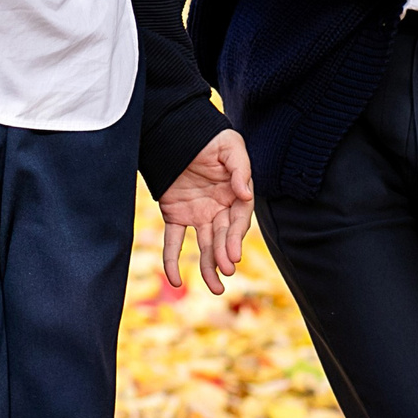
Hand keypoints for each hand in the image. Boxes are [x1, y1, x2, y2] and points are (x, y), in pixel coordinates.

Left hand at [158, 128, 254, 295]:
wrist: (179, 130)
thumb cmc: (211, 138)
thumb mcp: (231, 147)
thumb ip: (240, 168)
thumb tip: (245, 192)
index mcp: (235, 195)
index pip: (239, 221)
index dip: (236, 238)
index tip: (233, 254)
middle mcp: (219, 208)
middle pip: (223, 236)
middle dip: (224, 254)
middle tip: (224, 270)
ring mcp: (197, 214)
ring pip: (204, 245)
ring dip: (208, 266)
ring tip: (215, 288)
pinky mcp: (175, 214)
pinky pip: (173, 241)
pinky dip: (172, 260)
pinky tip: (174, 281)